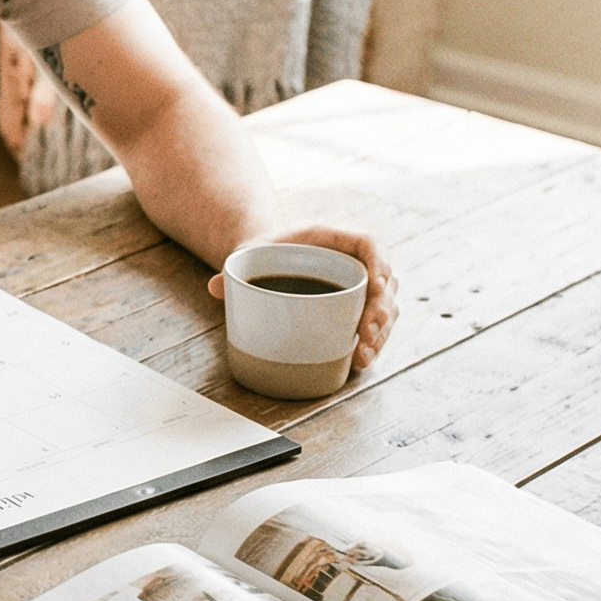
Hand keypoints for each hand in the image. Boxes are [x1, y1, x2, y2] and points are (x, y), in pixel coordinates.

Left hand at [207, 227, 398, 370]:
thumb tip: (214, 286)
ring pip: (386, 309)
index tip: (377, 283)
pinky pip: (375, 326)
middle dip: (380, 311)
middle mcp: (355, 263)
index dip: (380, 262)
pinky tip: (359, 361)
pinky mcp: (356, 311)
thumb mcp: (250, 253)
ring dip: (379, 333)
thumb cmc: (264, 252)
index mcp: (335, 240)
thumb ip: (235, 268)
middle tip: (365, 334)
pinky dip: (371, 344)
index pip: (370, 245)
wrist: (267, 259)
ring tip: (362, 355)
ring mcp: (360, 288)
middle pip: (384, 284)